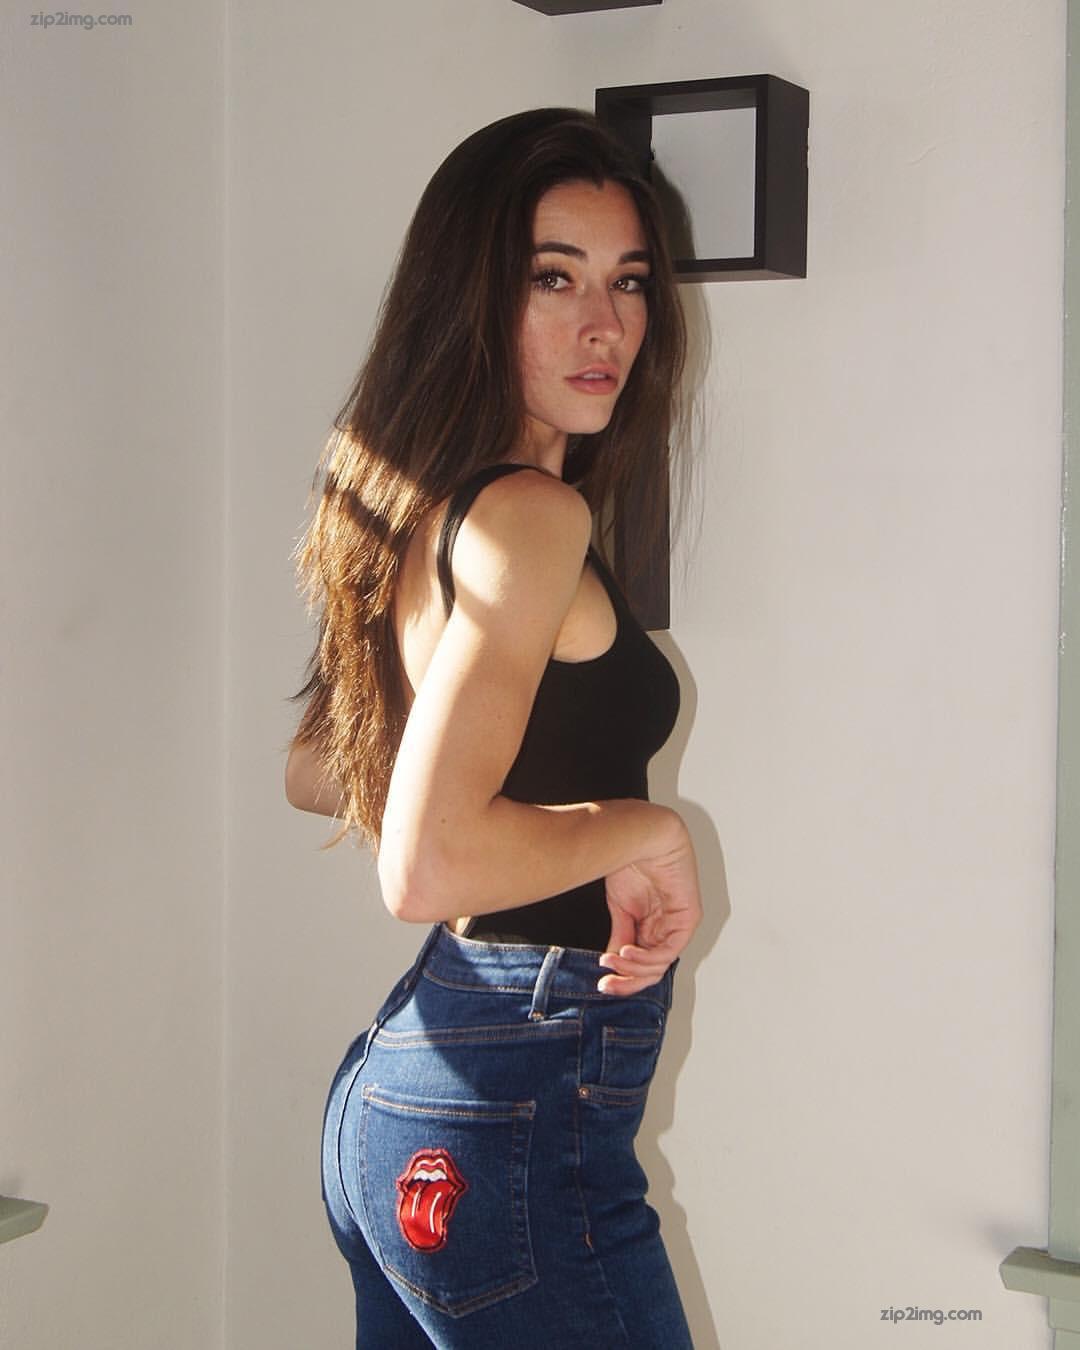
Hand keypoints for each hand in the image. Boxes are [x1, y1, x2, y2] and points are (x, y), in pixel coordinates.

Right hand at [598, 823, 701, 995]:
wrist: (639, 833)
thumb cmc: (629, 860)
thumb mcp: (620, 908)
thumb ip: (621, 936)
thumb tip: (612, 962)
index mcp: (651, 925)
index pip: (642, 964)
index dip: (623, 978)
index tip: (602, 984)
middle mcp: (666, 927)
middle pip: (652, 970)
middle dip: (628, 981)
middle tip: (606, 984)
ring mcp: (678, 924)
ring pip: (661, 964)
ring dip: (634, 969)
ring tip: (614, 962)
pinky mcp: (688, 917)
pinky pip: (670, 949)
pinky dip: (648, 956)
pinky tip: (627, 953)